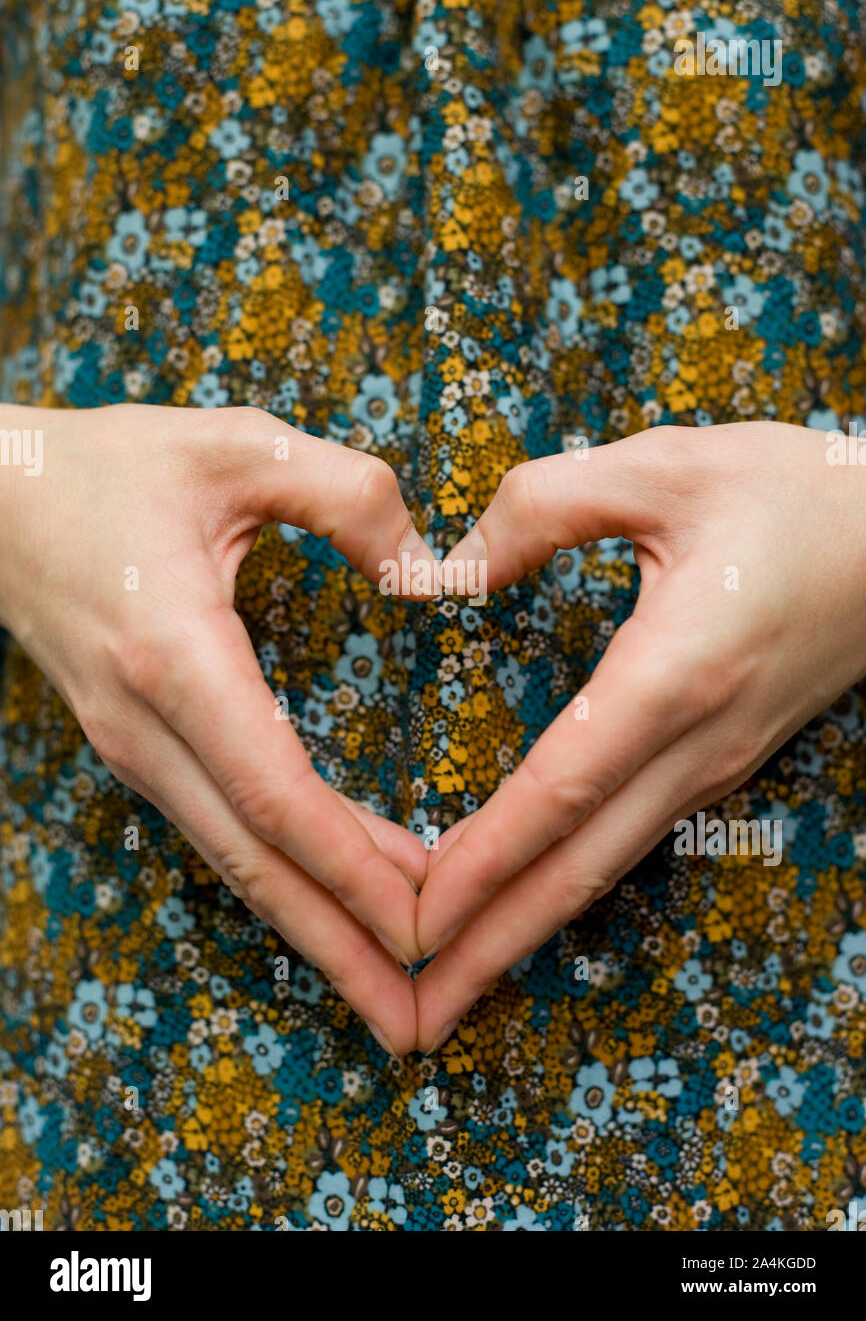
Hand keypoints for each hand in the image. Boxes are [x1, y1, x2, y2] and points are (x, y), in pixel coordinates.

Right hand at [0, 403, 439, 1054]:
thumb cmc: (115, 468)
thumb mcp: (236, 444)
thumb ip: (344, 492)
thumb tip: (429, 567)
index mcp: (175, 658)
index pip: (275, 794)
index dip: (354, 868)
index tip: (429, 925)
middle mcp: (149, 727)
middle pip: (256, 864)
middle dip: (343, 949)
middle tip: (424, 1022)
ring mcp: (137, 749)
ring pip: (237, 862)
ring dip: (320, 932)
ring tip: (397, 994)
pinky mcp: (142, 749)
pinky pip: (224, 833)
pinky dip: (288, 882)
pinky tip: (344, 906)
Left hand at [414, 421, 865, 1050]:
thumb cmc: (794, 494)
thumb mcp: (666, 465)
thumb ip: (545, 506)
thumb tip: (454, 564)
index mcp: (676, 672)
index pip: (562, 789)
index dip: (485, 860)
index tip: (418, 921)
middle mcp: (697, 742)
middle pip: (581, 865)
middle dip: (492, 944)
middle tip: (416, 1016)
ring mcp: (716, 763)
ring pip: (607, 865)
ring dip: (524, 926)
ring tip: (453, 982)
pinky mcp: (721, 761)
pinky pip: (630, 839)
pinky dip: (564, 884)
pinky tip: (520, 901)